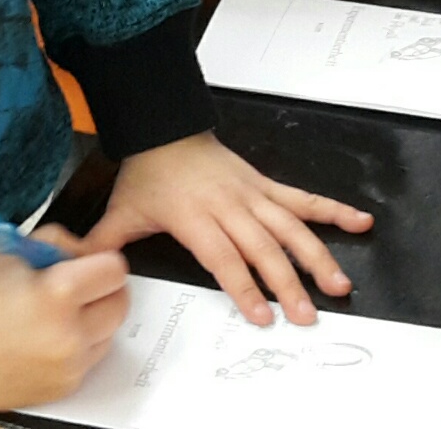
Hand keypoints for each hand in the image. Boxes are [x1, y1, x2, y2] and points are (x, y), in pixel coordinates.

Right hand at [0, 226, 128, 409]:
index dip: (102, 261)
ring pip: (110, 334)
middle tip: (80, 286)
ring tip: (59, 315)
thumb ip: (58, 242)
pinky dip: (79, 346)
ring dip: (95, 320)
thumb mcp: (14, 252)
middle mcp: (72, 333)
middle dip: (104, 289)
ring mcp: (70, 366)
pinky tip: (48, 339)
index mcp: (59, 293)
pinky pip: (90, 360)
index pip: (115, 270)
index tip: (88, 262)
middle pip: (120, 304)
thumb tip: (88, 251)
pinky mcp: (64, 388)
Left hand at [79, 133, 372, 327]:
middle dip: (286, 282)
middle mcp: (228, 204)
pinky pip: (301, 197)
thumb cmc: (147, 171)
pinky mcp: (263, 184)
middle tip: (307, 314)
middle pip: (262, 247)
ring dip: (316, 254)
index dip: (243, 287)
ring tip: (339, 283)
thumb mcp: (123, 209)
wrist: (163, 125)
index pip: (224, 257)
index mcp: (195, 216)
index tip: (262, 316)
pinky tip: (359, 222)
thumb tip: (81, 266)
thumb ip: (104, 244)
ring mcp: (251, 193)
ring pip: (289, 225)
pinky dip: (332, 209)